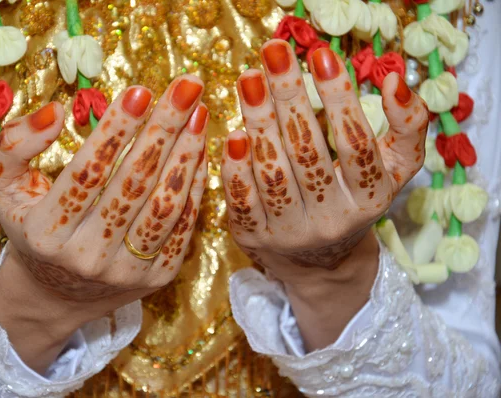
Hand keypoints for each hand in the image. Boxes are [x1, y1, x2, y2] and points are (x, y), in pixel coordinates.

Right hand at [0, 76, 207, 371]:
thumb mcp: (2, 188)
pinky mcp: (158, 277)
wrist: (56, 294)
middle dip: (163, 131)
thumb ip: (13, 146)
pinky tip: (199, 150)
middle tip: (187, 88)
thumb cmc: (30, 228)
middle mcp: (88, 256)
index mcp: (46, 233)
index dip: (114, 132)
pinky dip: (194, 186)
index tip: (139, 90)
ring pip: (164, 206)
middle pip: (133, 186)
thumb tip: (56, 112)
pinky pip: (184, 227)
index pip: (86, 174)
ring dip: (186, 155)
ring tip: (199, 113)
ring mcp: (127, 271)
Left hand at [221, 41, 427, 349]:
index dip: (341, 99)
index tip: (321, 55)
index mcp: (370, 199)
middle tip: (274, 52)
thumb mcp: (391, 170)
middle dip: (290, 97)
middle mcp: (330, 219)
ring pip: (273, 174)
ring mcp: (289, 232)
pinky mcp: (253, 235)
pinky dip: (236, 166)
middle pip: (309, 154)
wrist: (318, 262)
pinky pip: (242, 200)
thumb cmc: (352, 200)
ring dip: (259, 123)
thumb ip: (406, 127)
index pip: (357, 145)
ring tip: (250, 80)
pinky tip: (232, 133)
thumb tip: (393, 81)